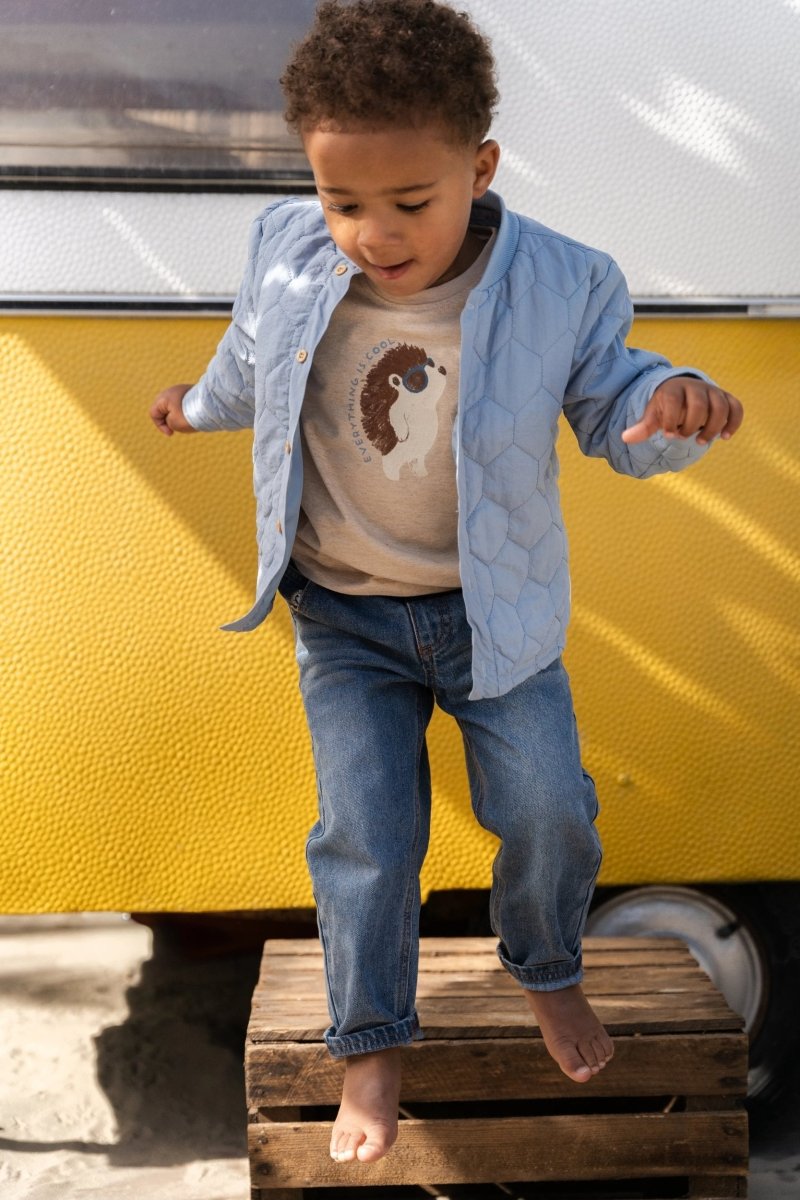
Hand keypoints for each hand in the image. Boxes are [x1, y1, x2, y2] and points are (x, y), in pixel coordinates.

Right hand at [149, 384, 196, 436]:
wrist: (211, 406)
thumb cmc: (191, 415)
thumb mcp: (174, 423)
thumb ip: (168, 421)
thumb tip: (174, 417)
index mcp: (164, 397)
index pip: (154, 413)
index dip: (160, 426)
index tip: (171, 433)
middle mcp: (172, 391)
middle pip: (163, 408)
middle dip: (169, 420)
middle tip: (178, 428)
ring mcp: (182, 390)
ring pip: (175, 407)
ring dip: (179, 417)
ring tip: (189, 423)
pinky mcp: (192, 392)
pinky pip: (184, 404)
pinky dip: (187, 412)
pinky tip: (195, 417)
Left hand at [622, 376, 742, 445]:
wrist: (684, 393)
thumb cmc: (666, 407)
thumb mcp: (653, 415)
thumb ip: (643, 427)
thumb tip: (625, 438)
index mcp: (674, 388)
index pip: (674, 401)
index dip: (671, 420)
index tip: (668, 434)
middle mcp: (695, 387)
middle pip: (698, 404)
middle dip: (692, 425)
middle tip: (685, 437)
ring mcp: (713, 392)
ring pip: (720, 406)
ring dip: (713, 427)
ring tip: (701, 441)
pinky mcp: (726, 398)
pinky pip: (736, 408)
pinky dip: (733, 422)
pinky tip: (725, 437)